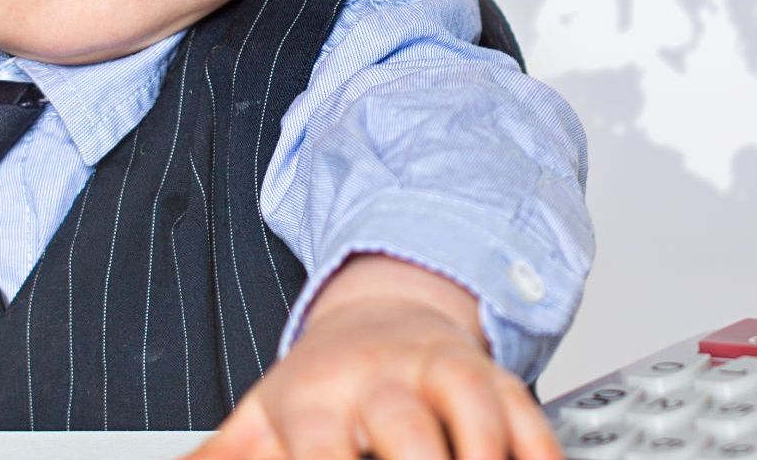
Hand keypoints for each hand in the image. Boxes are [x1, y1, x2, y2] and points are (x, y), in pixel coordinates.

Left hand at [185, 254, 560, 459]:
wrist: (380, 311)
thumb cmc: (319, 386)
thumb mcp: (257, 420)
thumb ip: (219, 457)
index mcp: (315, 395)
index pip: (319, 446)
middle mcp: (382, 377)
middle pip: (404, 426)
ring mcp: (441, 371)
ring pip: (473, 408)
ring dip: (484, 456)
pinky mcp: (493, 377)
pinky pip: (525, 412)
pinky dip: (537, 450)